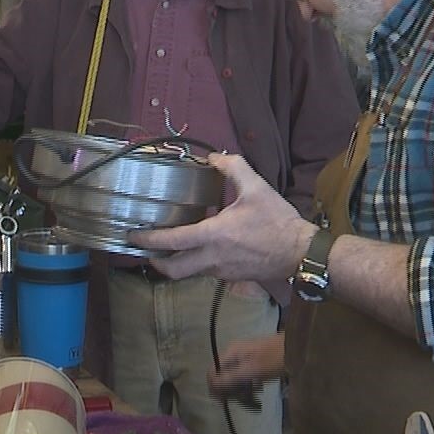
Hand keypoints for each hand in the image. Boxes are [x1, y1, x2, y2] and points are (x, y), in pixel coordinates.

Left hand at [131, 153, 317, 282]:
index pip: (171, 241)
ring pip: (188, 273)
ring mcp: (220, 271)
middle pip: (172, 269)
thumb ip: (233, 167)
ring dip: (174, 263)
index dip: (148, 239)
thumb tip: (214, 157)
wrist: (300, 252)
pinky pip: (205, 272)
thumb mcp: (256, 187)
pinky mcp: (230, 277)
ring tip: (168, 248)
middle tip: (145, 248)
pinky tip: (198, 249)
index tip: (133, 235)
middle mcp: (212, 258)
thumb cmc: (277, 221)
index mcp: (213, 235)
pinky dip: (195, 263)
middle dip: (155, 261)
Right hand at [209, 333, 285, 395]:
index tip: (225, 401)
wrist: (298, 347)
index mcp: (230, 353)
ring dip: (240, 389)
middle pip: (223, 375)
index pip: (213, 372)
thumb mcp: (250, 371)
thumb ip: (229, 379)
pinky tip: (258, 390)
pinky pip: (245, 376)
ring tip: (253, 398)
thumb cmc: (274, 359)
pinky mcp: (255, 361)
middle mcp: (234, 353)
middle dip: (230, 390)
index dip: (215, 388)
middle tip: (243, 401)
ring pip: (234, 377)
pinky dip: (249, 384)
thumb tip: (211, 389)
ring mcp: (245, 356)